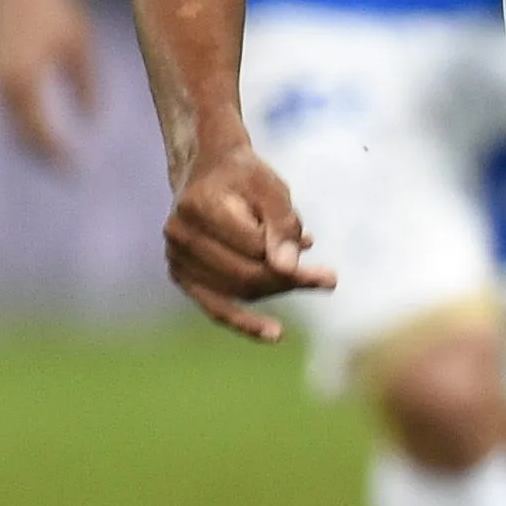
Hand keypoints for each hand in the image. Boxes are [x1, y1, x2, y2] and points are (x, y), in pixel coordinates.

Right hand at [0, 0, 95, 163]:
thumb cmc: (55, 5)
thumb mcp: (80, 45)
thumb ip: (88, 85)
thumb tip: (95, 122)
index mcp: (24, 81)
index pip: (40, 133)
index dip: (58, 156)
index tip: (79, 171)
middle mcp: (1, 85)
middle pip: (20, 135)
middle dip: (44, 156)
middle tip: (70, 173)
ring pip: (10, 124)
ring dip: (32, 143)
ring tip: (59, 157)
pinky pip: (6, 110)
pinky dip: (23, 124)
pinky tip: (43, 129)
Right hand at [161, 140, 333, 340]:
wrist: (208, 171)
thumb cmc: (246, 177)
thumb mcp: (272, 188)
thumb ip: (282, 226)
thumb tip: (288, 269)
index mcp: (200, 206)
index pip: (254, 247)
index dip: (290, 258)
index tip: (324, 264)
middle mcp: (180, 235)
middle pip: (245, 274)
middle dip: (289, 280)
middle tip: (329, 279)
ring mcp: (176, 257)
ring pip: (238, 291)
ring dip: (277, 288)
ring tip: (310, 279)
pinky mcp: (182, 275)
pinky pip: (215, 307)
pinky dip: (245, 321)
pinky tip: (274, 334)